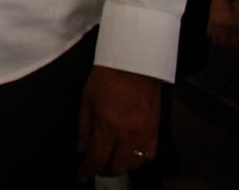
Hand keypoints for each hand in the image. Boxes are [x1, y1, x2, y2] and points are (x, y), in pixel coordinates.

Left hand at [76, 65, 160, 179]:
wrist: (135, 62)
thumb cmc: (106, 77)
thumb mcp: (87, 100)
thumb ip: (84, 128)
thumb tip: (82, 150)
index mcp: (108, 126)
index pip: (97, 158)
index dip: (88, 170)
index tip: (82, 175)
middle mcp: (129, 134)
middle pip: (118, 166)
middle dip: (105, 170)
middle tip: (96, 166)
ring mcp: (145, 133)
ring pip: (135, 163)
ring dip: (122, 165)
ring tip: (112, 159)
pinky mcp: (157, 129)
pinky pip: (150, 153)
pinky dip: (139, 158)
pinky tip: (130, 153)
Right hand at [209, 0, 238, 49]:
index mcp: (236, 25)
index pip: (236, 43)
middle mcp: (224, 26)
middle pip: (225, 44)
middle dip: (231, 47)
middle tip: (235, 46)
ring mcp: (215, 23)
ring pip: (216, 40)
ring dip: (222, 43)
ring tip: (228, 42)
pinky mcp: (209, 20)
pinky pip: (210, 33)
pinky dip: (215, 37)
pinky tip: (220, 35)